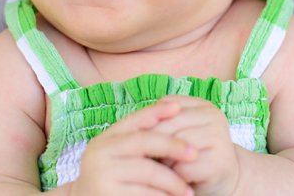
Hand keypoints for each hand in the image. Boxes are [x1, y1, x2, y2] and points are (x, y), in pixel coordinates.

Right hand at [69, 101, 196, 195]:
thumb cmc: (116, 177)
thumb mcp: (123, 153)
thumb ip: (142, 134)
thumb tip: (176, 106)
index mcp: (105, 140)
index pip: (132, 120)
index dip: (155, 111)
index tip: (178, 107)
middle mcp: (99, 154)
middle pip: (143, 142)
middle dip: (172, 145)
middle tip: (194, 153)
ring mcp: (102, 175)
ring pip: (148, 171)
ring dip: (173, 180)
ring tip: (188, 190)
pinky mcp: (108, 194)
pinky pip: (145, 192)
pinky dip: (163, 195)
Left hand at [145, 95, 241, 195]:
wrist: (220, 178)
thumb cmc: (189, 155)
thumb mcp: (175, 132)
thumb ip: (160, 122)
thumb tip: (140, 128)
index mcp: (201, 105)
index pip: (165, 105)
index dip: (149, 123)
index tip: (149, 138)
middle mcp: (214, 116)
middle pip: (168, 124)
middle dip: (155, 144)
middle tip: (155, 157)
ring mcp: (220, 137)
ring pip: (176, 144)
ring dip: (165, 161)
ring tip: (168, 167)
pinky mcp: (219, 162)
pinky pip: (184, 167)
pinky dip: (176, 176)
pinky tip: (180, 178)